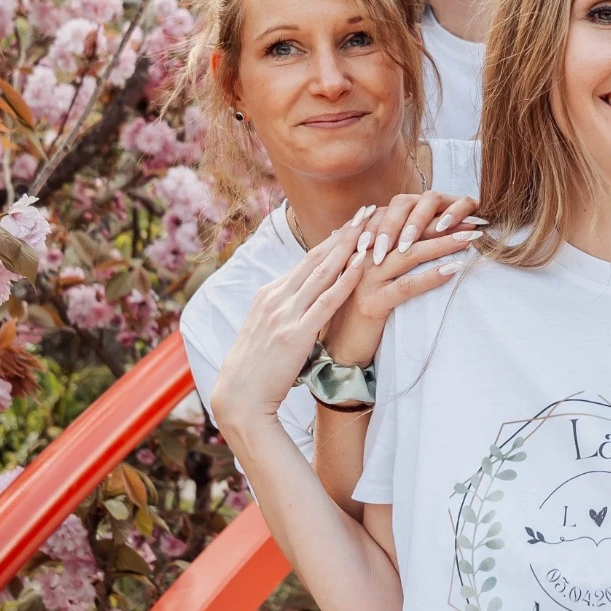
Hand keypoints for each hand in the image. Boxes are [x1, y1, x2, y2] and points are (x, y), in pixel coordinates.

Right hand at [210, 222, 365, 434]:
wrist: (240, 399)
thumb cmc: (256, 370)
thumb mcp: (266, 331)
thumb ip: (284, 312)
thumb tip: (303, 301)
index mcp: (269, 294)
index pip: (305, 261)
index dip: (332, 240)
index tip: (352, 222)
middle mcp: (276, 297)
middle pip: (316, 258)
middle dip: (344, 233)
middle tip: (367, 210)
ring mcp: (284, 314)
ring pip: (322, 273)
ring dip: (348, 248)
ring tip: (370, 227)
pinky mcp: (295, 334)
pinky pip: (325, 302)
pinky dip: (344, 280)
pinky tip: (362, 265)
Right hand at [330, 191, 482, 353]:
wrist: (337, 347)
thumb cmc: (356, 310)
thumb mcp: (367, 277)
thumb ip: (381, 254)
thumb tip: (408, 237)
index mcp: (360, 246)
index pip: (398, 222)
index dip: (429, 215)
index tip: (458, 210)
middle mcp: (360, 257)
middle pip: (406, 233)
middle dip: (441, 224)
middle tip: (471, 220)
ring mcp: (364, 279)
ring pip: (408, 254)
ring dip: (442, 244)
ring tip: (469, 238)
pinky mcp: (371, 303)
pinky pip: (406, 285)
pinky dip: (430, 276)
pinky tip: (452, 270)